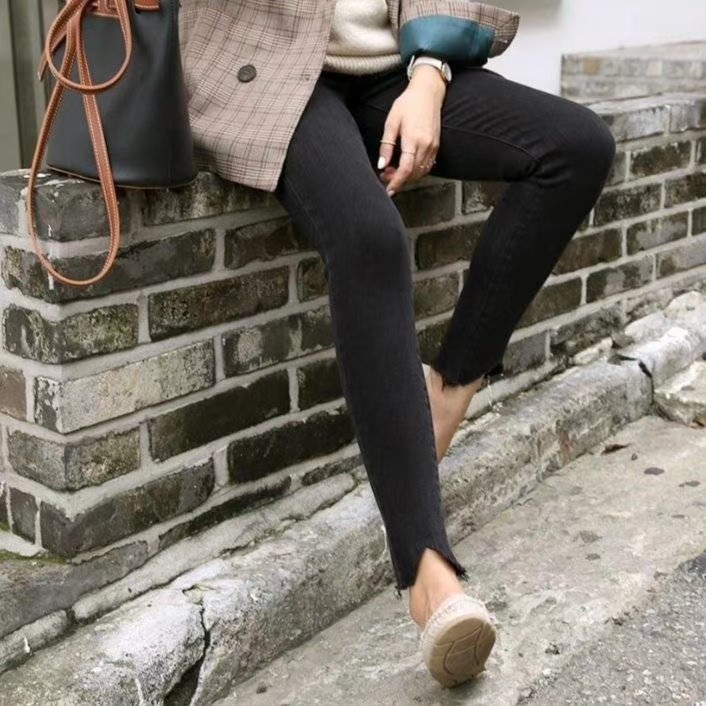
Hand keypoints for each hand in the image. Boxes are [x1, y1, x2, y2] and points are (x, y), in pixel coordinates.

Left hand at [377, 65, 446, 195]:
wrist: (428, 92)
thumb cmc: (408, 104)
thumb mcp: (391, 122)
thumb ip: (386, 145)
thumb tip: (381, 164)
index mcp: (413, 139)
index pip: (405, 169)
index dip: (396, 182)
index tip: (388, 189)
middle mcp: (426, 145)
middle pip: (413, 173)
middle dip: (399, 180)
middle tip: (385, 176)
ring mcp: (433, 146)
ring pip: (421, 172)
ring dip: (407, 177)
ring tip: (394, 171)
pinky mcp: (436, 146)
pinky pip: (427, 166)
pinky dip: (416, 171)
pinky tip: (407, 166)